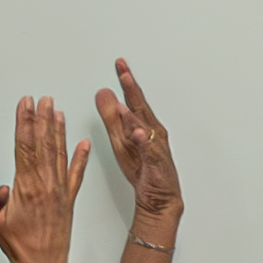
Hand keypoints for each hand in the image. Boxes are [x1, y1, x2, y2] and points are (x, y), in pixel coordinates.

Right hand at [0, 96, 81, 262]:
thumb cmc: (18, 247)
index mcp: (26, 187)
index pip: (24, 146)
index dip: (24, 122)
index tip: (25, 103)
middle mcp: (46, 185)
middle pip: (43, 144)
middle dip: (42, 118)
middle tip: (42, 98)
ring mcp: (60, 191)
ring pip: (60, 153)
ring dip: (59, 130)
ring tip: (57, 110)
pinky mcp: (70, 200)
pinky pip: (77, 174)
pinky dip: (81, 157)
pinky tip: (83, 142)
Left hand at [87, 59, 182, 234]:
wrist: (159, 198)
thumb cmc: (142, 170)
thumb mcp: (120, 140)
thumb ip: (112, 117)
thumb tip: (102, 93)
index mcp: (143, 125)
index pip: (134, 99)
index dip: (126, 81)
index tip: (119, 64)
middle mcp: (152, 132)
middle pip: (141, 107)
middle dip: (132, 89)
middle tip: (124, 71)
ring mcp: (155, 147)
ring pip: (144, 127)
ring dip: (134, 115)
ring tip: (123, 103)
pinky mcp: (156, 163)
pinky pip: (149, 150)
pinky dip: (142, 141)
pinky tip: (136, 133)